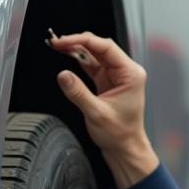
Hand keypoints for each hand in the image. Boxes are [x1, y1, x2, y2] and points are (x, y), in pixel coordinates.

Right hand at [49, 32, 159, 188]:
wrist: (125, 148)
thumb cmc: (120, 134)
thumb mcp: (96, 114)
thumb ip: (78, 93)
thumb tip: (64, 76)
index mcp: (131, 74)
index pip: (106, 47)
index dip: (83, 41)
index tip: (64, 41)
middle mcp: (125, 72)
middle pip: (100, 47)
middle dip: (77, 43)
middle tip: (57, 43)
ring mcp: (116, 76)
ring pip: (94, 55)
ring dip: (76, 50)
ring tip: (58, 46)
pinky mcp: (106, 82)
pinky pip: (91, 65)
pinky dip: (78, 60)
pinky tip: (66, 56)